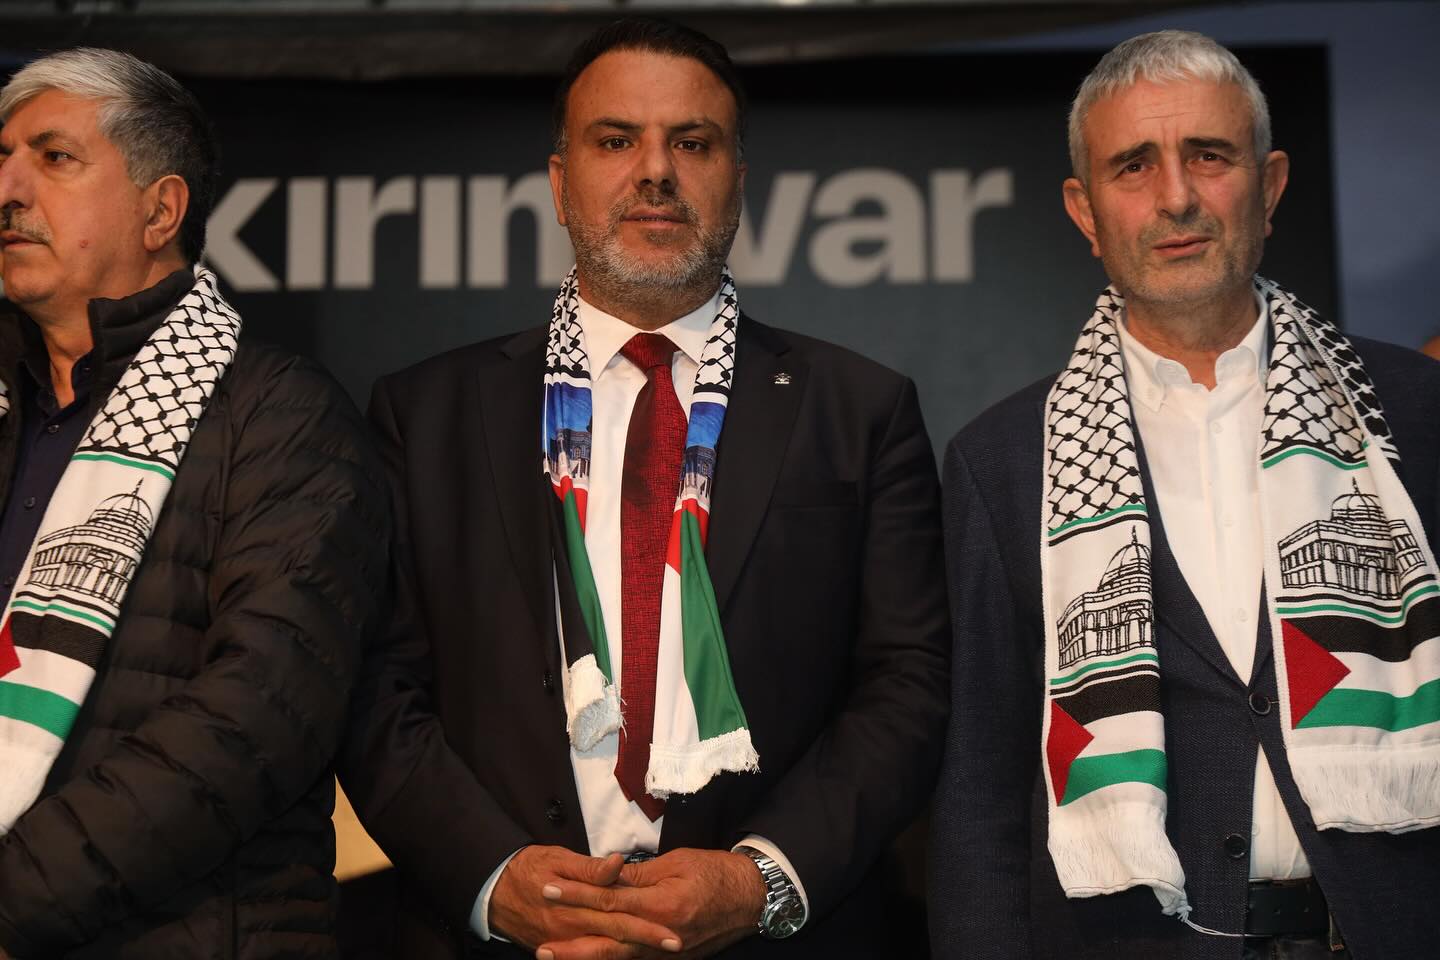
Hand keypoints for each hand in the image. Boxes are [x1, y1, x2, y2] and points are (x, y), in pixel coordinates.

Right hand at [489, 845, 680, 958]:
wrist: (492, 889)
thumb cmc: (527, 868)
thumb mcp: (557, 859)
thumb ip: (590, 868)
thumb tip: (617, 865)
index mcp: (574, 906)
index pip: (618, 916)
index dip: (646, 925)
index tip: (672, 931)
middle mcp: (570, 929)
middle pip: (616, 939)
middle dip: (647, 943)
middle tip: (676, 944)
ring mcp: (563, 943)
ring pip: (603, 952)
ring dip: (632, 953)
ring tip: (661, 953)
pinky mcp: (556, 948)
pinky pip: (585, 956)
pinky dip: (607, 957)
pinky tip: (629, 956)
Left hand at [541, 848, 766, 958]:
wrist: (750, 898)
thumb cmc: (714, 873)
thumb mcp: (676, 863)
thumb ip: (638, 875)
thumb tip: (605, 876)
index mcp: (662, 905)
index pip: (609, 901)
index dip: (577, 896)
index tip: (549, 890)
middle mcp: (661, 935)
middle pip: (607, 940)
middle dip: (572, 942)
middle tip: (539, 945)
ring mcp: (666, 952)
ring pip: (617, 958)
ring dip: (584, 958)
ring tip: (553, 957)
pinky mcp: (671, 959)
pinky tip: (590, 959)